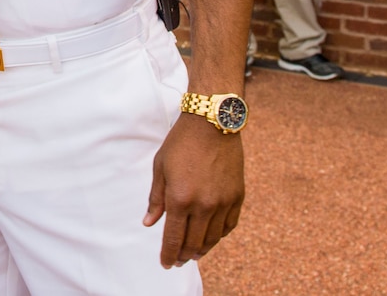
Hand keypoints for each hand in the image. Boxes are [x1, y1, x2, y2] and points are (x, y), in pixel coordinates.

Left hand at [144, 115, 244, 268]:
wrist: (212, 123)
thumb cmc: (181, 143)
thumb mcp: (160, 168)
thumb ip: (156, 199)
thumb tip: (149, 223)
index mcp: (180, 198)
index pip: (173, 238)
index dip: (168, 254)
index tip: (165, 263)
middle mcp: (203, 205)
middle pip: (194, 243)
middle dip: (184, 255)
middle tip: (178, 260)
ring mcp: (223, 202)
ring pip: (213, 238)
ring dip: (202, 249)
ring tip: (194, 253)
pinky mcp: (237, 196)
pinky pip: (229, 225)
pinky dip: (220, 235)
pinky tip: (212, 236)